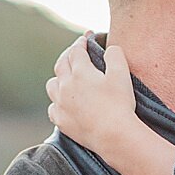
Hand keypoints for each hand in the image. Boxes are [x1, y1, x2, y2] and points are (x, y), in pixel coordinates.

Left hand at [47, 35, 136, 154]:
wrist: (113, 136)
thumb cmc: (120, 104)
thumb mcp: (122, 74)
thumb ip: (115, 55)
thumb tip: (109, 49)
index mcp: (80, 72)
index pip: (76, 51)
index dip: (81, 42)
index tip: (86, 38)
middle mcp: (66, 86)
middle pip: (61, 64)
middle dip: (68, 56)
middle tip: (75, 53)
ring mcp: (61, 104)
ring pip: (52, 85)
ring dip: (59, 79)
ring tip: (66, 79)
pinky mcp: (61, 121)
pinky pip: (53, 108)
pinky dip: (57, 102)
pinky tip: (64, 103)